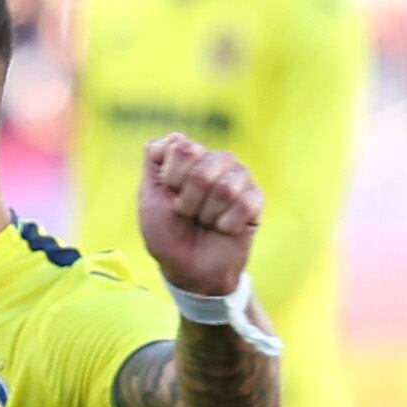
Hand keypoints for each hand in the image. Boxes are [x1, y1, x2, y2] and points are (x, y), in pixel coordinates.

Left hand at [136, 132, 264, 296]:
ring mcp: (239, 178)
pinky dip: (226, 224)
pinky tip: (223, 229)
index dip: (172, 178)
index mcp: (190, 157)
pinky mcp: (256, 199)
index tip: (169, 196)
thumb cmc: (167, 234)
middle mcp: (216, 161)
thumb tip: (173, 137)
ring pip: (224, 187)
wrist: (190, 270)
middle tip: (187, 213)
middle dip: (189, 200)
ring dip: (207, 214)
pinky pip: (244, 204)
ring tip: (205, 222)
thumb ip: (154, 162)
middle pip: (203, 168)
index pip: (183, 148)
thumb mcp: (149, 199)